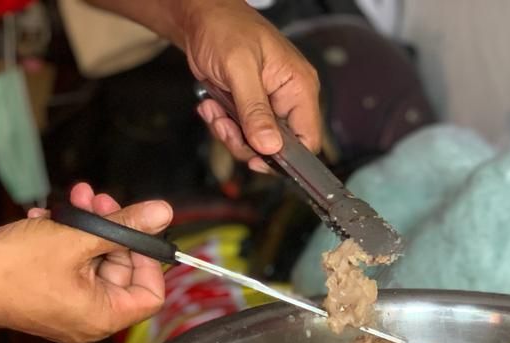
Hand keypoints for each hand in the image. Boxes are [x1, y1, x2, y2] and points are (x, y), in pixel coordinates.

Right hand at [0, 183, 170, 342]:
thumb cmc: (11, 268)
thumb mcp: (76, 237)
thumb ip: (123, 226)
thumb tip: (161, 213)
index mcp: (103, 316)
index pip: (151, 293)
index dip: (149, 258)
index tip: (134, 229)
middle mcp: (91, 321)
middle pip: (122, 272)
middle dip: (112, 230)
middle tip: (98, 200)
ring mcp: (70, 310)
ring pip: (95, 263)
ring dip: (88, 228)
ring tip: (75, 200)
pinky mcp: (52, 298)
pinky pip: (73, 268)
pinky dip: (67, 241)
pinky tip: (50, 218)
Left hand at [183, 0, 320, 172]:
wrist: (202, 16)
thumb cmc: (226, 27)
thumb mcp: (240, 68)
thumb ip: (255, 109)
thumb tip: (270, 145)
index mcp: (299, 87)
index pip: (308, 139)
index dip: (285, 157)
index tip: (257, 158)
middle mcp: (288, 99)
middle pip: (277, 147)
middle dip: (245, 142)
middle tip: (224, 124)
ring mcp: (269, 105)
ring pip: (256, 143)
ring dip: (229, 133)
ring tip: (215, 110)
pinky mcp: (250, 108)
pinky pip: (241, 132)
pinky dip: (222, 125)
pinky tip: (212, 106)